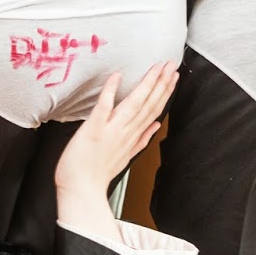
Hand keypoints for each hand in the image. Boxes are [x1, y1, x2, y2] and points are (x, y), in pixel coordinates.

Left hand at [55, 63, 178, 196]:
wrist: (81, 190)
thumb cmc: (97, 174)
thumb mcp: (125, 156)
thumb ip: (142, 139)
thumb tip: (157, 125)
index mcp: (133, 137)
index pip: (154, 110)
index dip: (165, 92)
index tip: (174, 76)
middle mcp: (126, 132)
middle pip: (149, 104)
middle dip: (162, 83)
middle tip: (173, 64)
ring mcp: (111, 131)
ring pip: (134, 104)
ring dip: (146, 84)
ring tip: (157, 68)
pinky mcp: (94, 130)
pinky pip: (104, 107)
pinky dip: (110, 91)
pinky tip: (117, 76)